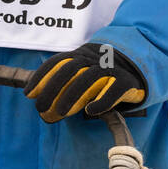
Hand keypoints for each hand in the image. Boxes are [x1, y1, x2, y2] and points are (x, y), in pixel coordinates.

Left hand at [24, 43, 146, 123]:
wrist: (138, 64)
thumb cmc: (102, 73)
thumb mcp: (83, 70)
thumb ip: (63, 81)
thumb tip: (37, 100)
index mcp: (80, 55)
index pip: (57, 62)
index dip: (41, 77)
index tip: (28, 94)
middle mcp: (93, 59)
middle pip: (69, 69)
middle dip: (52, 88)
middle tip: (41, 108)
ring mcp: (110, 68)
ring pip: (89, 78)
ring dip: (72, 96)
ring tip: (61, 113)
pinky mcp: (126, 81)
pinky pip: (114, 90)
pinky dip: (102, 101)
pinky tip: (90, 112)